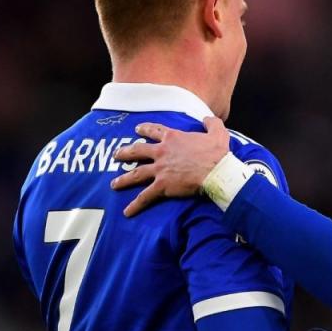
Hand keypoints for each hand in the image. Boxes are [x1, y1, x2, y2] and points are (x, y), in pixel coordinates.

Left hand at [111, 117, 229, 216]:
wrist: (216, 171)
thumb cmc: (217, 153)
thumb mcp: (217, 132)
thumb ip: (211, 123)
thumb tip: (206, 118)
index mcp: (173, 138)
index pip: (155, 130)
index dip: (145, 129)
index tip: (137, 129)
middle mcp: (162, 152)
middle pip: (138, 150)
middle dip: (125, 152)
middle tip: (116, 155)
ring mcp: (160, 169)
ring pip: (136, 173)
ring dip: (123, 179)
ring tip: (113, 184)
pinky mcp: (162, 186)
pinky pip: (145, 196)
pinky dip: (135, 205)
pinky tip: (127, 212)